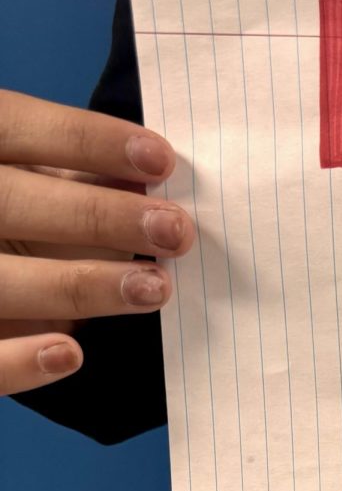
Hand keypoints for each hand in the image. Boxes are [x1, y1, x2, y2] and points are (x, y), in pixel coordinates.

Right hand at [0, 89, 193, 396]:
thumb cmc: (20, 206)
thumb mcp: (32, 173)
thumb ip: (78, 170)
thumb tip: (151, 173)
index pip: (17, 128)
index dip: (86, 141)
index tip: (161, 161)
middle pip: (12, 202)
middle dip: (97, 216)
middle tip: (174, 232)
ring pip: (0, 280)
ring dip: (81, 286)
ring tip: (155, 289)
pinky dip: (18, 361)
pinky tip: (70, 354)